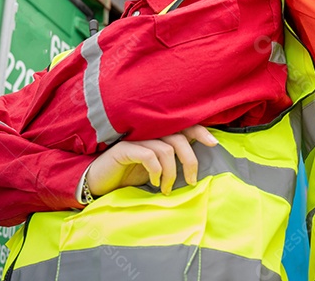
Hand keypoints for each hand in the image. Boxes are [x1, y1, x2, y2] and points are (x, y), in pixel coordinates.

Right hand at [84, 125, 217, 196]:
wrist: (99, 183)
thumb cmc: (128, 174)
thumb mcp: (155, 167)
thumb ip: (172, 159)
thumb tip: (196, 163)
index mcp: (157, 134)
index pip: (183, 125)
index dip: (200, 131)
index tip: (214, 143)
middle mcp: (148, 132)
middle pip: (179, 138)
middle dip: (190, 160)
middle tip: (191, 181)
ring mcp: (136, 139)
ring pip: (166, 148)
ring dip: (171, 172)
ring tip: (166, 189)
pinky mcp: (124, 148)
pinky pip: (148, 155)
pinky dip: (156, 170)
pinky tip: (153, 181)